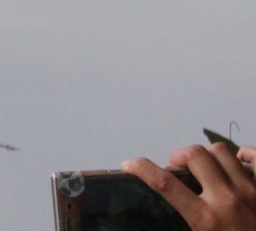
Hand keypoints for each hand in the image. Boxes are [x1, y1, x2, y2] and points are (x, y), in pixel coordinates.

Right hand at [123, 144, 255, 229]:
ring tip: (208, 166)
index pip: (165, 183)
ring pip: (223, 151)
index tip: (130, 164)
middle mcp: (227, 199)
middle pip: (195, 155)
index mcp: (206, 220)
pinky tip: (239, 160)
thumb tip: (178, 207)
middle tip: (178, 167)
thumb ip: (193, 224)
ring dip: (209, 155)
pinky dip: (246, 153)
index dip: (142, 168)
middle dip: (180, 155)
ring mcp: (253, 191)